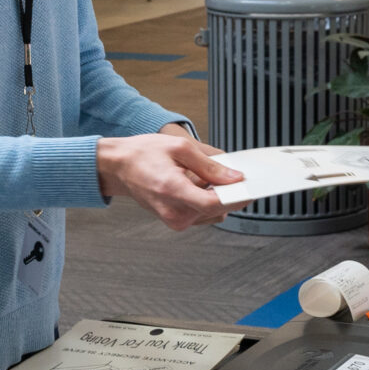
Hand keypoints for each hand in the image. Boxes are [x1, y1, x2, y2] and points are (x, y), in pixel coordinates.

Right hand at [97, 133, 243, 229]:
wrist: (118, 167)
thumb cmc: (144, 154)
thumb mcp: (180, 148)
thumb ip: (210, 165)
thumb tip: (234, 177)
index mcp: (173, 190)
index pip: (214, 203)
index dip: (237, 196)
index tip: (250, 187)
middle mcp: (174, 212)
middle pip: (218, 209)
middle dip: (230, 192)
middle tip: (233, 173)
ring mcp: (174, 220)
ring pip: (213, 213)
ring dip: (218, 196)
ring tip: (205, 176)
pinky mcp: (175, 221)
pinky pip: (203, 214)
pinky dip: (208, 200)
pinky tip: (200, 184)